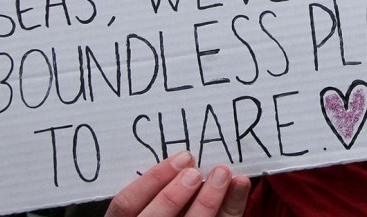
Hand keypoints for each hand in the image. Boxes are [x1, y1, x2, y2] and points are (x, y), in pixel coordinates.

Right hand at [106, 151, 250, 216]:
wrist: (185, 214)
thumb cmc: (166, 201)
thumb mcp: (153, 194)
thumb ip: (160, 182)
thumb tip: (183, 156)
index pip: (126, 204)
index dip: (150, 180)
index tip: (179, 158)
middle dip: (173, 195)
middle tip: (194, 172)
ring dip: (207, 200)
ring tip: (222, 173)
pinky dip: (232, 204)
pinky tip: (240, 183)